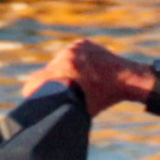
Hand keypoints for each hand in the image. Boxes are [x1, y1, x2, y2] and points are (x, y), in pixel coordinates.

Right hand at [36, 37, 150, 111]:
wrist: (127, 78)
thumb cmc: (105, 98)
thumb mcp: (80, 108)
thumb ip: (59, 106)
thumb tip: (44, 117)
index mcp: (64, 70)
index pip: (35, 81)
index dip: (32, 92)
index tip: (31, 97)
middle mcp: (67, 55)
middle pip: (46, 71)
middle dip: (50, 81)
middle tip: (58, 91)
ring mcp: (75, 47)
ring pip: (58, 62)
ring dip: (62, 71)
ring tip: (73, 81)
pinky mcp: (81, 43)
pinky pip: (70, 54)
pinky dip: (72, 62)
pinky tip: (81, 71)